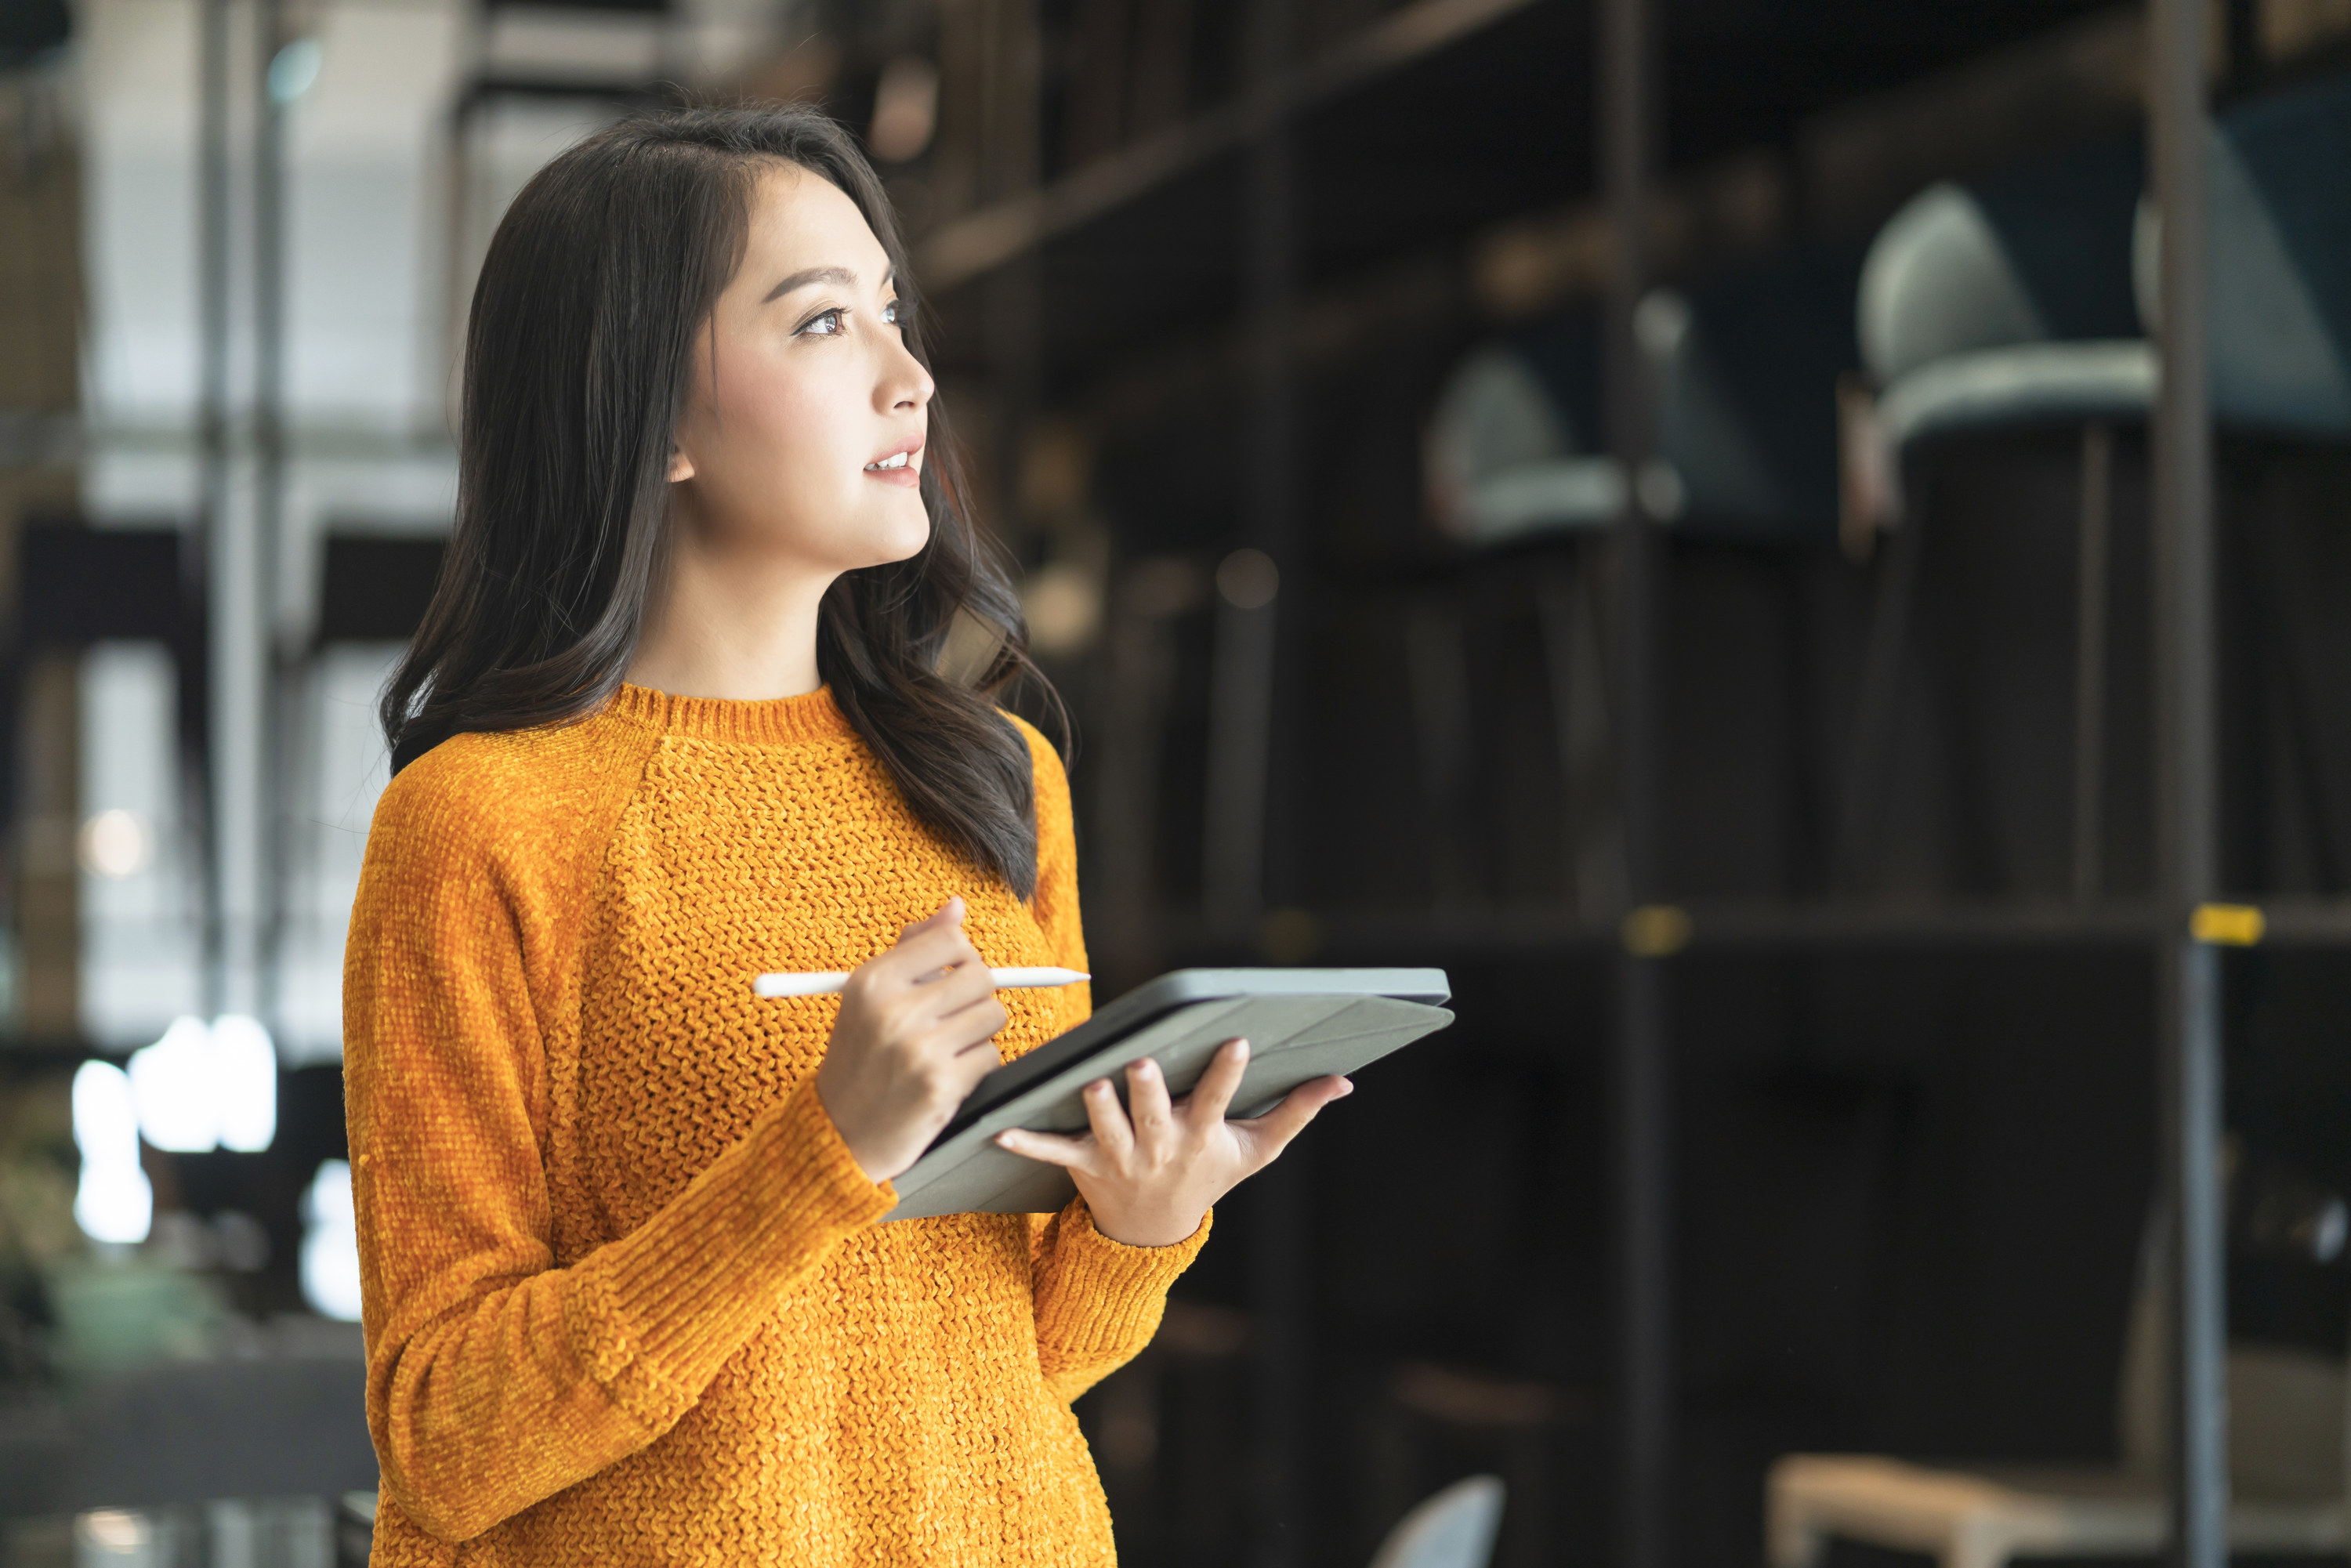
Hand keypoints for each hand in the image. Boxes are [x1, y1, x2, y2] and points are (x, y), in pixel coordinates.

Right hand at [814, 897, 1008, 1181]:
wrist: (841, 1134)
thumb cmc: (861, 1057)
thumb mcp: (870, 997)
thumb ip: (914, 948)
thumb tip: (957, 906)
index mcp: (872, 981)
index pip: (951, 940)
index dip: (963, 957)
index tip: (952, 977)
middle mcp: (893, 1011)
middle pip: (981, 976)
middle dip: (976, 997)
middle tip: (953, 1018)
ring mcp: (918, 1049)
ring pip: (993, 1015)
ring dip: (979, 1033)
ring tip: (946, 1049)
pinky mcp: (941, 1085)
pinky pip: (991, 1055)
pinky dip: (977, 1066)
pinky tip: (947, 1077)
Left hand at [993, 1038, 1352, 1247]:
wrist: (1153, 1234)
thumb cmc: (1208, 1175)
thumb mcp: (1255, 1151)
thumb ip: (1295, 1112)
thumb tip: (1343, 1083)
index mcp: (1199, 1136)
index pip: (1217, 1099)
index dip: (1226, 1073)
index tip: (1236, 1041)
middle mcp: (1158, 1147)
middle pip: (1152, 1113)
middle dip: (1149, 1090)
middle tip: (1146, 1064)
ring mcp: (1119, 1157)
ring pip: (1105, 1127)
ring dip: (1097, 1108)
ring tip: (1093, 1082)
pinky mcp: (1083, 1164)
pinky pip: (1053, 1150)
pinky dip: (1026, 1140)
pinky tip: (999, 1128)